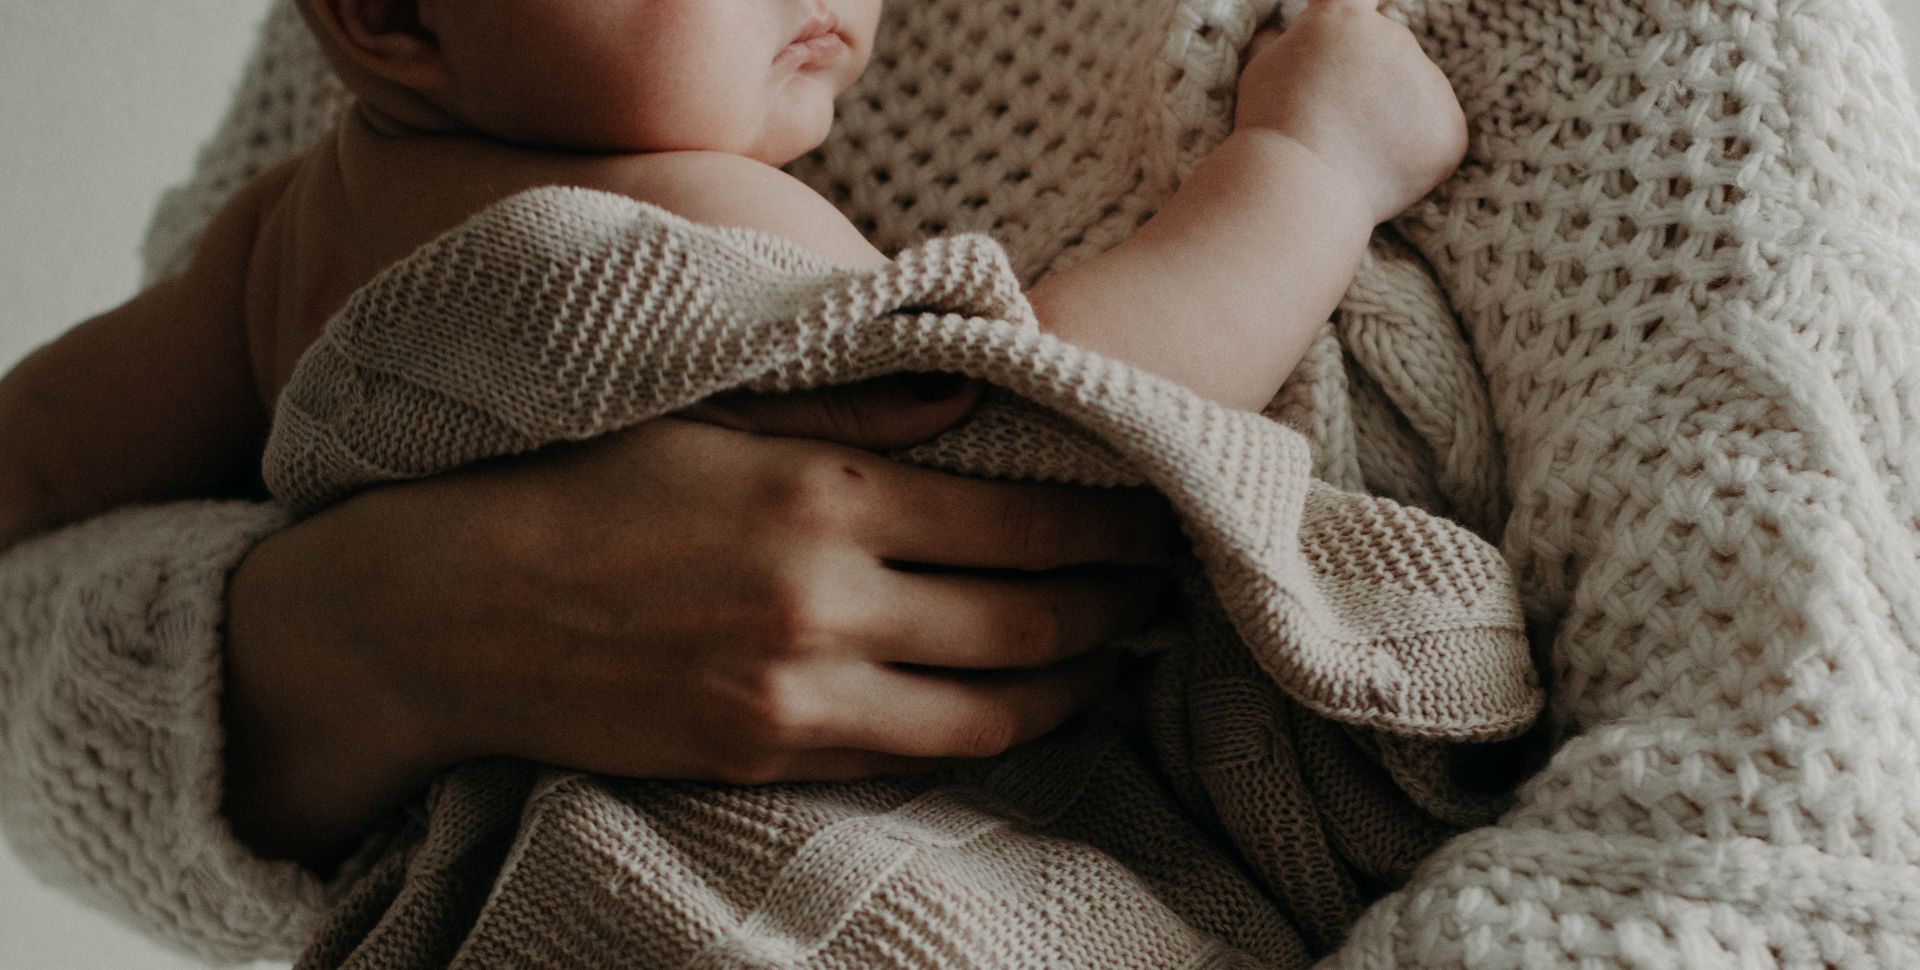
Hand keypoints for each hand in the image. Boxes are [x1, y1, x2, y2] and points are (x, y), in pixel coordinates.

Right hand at [222, 374, 1178, 867]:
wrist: (449, 611)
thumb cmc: (578, 484)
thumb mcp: (710, 409)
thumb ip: (853, 401)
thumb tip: (976, 393)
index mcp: (823, 494)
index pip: (1022, 522)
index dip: (1110, 528)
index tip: (1156, 518)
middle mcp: (826, 602)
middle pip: (1029, 621)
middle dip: (1116, 609)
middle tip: (1164, 594)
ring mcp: (798, 695)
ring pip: (987, 711)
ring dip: (1072, 687)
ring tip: (1115, 661)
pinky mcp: (765, 757)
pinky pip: (910, 758)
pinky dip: (982, 735)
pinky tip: (1014, 709)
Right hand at [1235, 0, 1467, 221]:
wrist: (1299, 188)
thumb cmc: (1272, 129)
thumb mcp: (1262, 67)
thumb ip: (1285, 41)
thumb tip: (1289, 32)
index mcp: (1345, 18)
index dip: (1365, 5)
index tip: (1369, 8)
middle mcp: (1395, 38)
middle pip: (1390, 52)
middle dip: (1371, 80)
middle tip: (1336, 122)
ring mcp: (1429, 83)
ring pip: (1416, 96)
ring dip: (1394, 118)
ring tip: (1354, 153)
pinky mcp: (1449, 130)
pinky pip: (1436, 136)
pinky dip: (1415, 155)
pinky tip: (1378, 171)